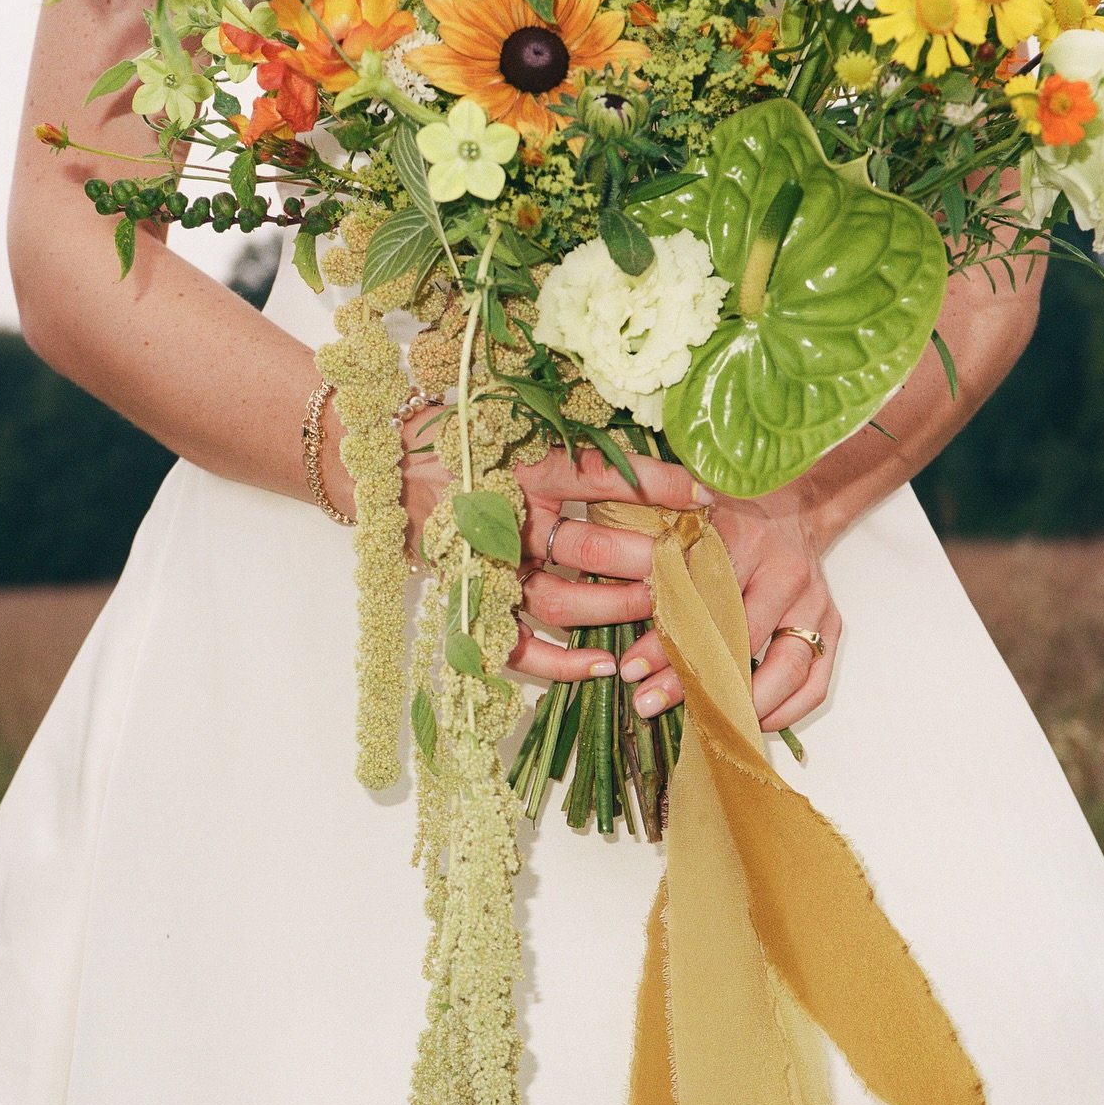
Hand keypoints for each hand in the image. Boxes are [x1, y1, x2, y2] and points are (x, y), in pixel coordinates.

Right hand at [396, 409, 711, 684]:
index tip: (705, 495)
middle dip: (643, 559)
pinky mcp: (473, 606)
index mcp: (521, 470)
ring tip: (655, 607)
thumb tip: (673, 470)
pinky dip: (560, 663)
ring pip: (557, 601)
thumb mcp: (531, 439)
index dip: (656, 484)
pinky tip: (603, 665)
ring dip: (612, 608)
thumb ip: (593, 454)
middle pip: (585, 546)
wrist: (398, 475)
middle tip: (684, 565)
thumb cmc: (473, 451)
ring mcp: (487, 569)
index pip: (599, 474)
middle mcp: (503, 520)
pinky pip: (516, 647)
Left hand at [617, 479, 841, 732]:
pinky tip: (750, 721)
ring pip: (784, 669)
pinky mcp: (830, 624)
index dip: (663, 640)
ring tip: (702, 724)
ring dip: (740, 704)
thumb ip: (657, 567)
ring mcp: (812, 601)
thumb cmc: (730, 525)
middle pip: (738, 639)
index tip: (632, 670)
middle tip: (651, 704)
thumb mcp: (688, 529)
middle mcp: (783, 571)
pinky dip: (786, 710)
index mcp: (742, 539)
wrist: (791, 507)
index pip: (700, 600)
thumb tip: (616, 624)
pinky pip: (815, 681)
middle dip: (693, 680)